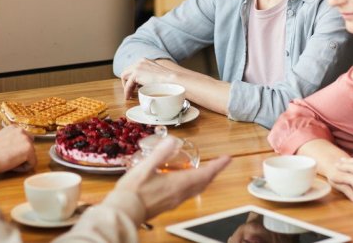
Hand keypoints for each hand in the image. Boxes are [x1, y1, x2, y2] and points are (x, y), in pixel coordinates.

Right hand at [0, 125, 36, 174]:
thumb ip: (10, 139)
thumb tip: (14, 146)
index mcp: (14, 128)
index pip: (24, 141)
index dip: (17, 150)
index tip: (8, 153)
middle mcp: (21, 131)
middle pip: (30, 147)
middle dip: (22, 155)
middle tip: (9, 159)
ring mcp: (26, 139)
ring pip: (31, 156)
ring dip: (22, 161)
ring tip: (9, 161)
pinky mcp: (29, 149)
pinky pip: (32, 164)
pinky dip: (23, 168)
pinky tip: (12, 165)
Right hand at [114, 137, 230, 219]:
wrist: (124, 211)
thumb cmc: (133, 191)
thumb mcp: (145, 167)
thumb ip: (160, 153)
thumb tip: (173, 140)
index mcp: (178, 184)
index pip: (205, 174)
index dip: (217, 166)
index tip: (227, 158)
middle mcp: (180, 194)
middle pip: (203, 183)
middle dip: (213, 172)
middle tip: (220, 162)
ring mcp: (174, 200)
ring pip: (197, 189)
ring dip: (205, 179)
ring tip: (207, 170)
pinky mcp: (168, 204)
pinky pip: (188, 193)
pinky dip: (194, 184)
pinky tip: (185, 180)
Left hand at [120, 59, 177, 99]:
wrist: (171, 79)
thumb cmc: (167, 80)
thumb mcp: (156, 74)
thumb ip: (149, 75)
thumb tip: (144, 82)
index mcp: (145, 61)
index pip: (133, 68)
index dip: (131, 78)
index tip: (133, 86)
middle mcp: (140, 62)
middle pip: (127, 71)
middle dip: (126, 82)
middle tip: (129, 91)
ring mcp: (137, 66)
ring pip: (124, 76)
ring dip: (125, 86)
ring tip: (128, 95)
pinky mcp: (136, 73)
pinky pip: (127, 84)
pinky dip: (127, 91)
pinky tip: (128, 96)